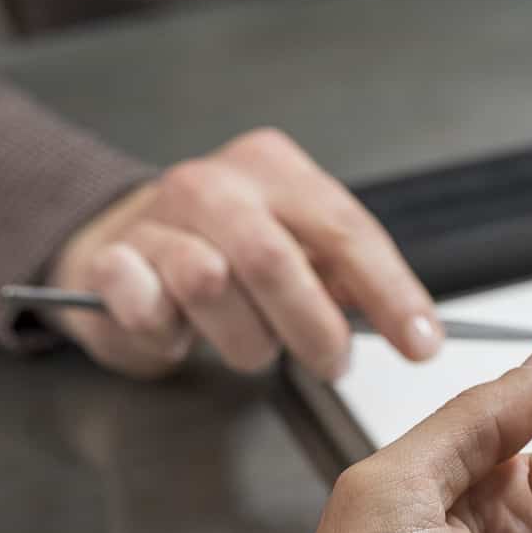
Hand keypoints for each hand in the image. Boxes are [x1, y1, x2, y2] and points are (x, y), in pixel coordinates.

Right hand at [46, 127, 441, 380]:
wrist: (124, 248)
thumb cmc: (227, 255)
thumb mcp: (300, 251)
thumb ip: (348, 277)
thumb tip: (413, 327)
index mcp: (274, 170)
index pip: (345, 231)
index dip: (389, 293)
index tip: (420, 344)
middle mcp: (214, 184)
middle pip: (276, 260)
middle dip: (314, 328)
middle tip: (331, 362)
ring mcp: (155, 218)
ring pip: (211, 286)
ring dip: (243, 339)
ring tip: (247, 342)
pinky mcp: (110, 262)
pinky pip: (146, 305)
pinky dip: (169, 333)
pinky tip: (178, 331)